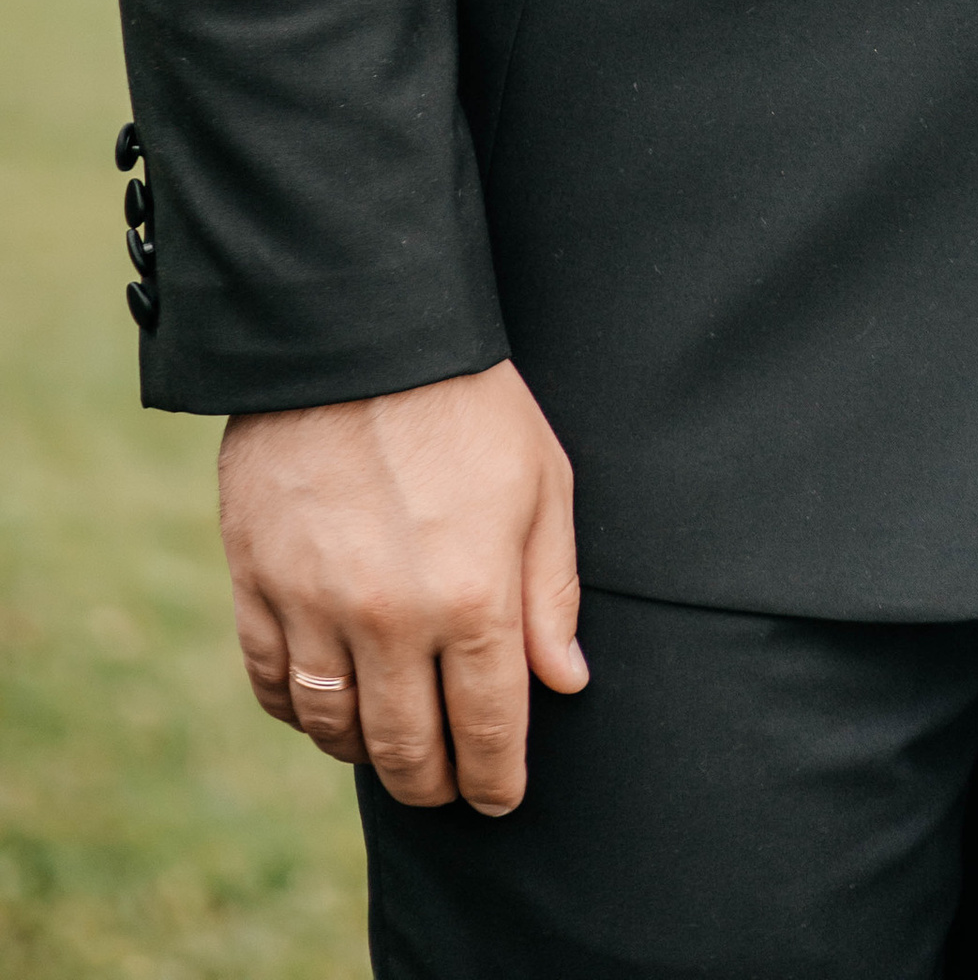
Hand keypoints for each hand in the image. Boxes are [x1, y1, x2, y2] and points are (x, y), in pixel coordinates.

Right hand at [219, 361, 584, 812]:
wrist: (360, 334)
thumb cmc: (468, 402)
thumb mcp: (542, 482)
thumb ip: (551, 590)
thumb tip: (563, 682)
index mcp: (473, 594)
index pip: (487, 727)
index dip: (494, 779)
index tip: (498, 799)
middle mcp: (393, 617)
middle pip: (407, 747)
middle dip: (431, 783)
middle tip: (444, 789)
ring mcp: (315, 605)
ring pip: (335, 728)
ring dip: (364, 755)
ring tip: (387, 750)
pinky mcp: (257, 582)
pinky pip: (272, 683)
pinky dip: (297, 712)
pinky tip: (322, 708)